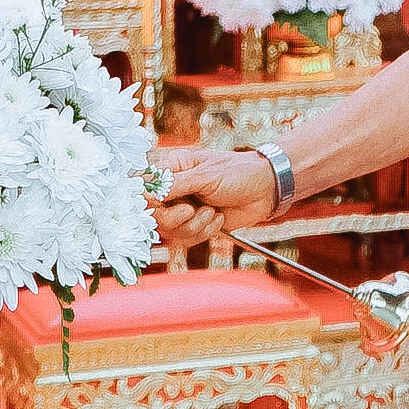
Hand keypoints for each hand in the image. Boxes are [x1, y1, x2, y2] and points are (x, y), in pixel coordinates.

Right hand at [152, 146, 277, 247]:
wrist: (266, 191)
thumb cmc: (238, 173)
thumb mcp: (206, 175)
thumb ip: (175, 185)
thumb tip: (147, 193)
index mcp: (171, 169)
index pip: (142, 189)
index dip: (147, 202)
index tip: (160, 206)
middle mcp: (173, 190)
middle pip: (153, 216)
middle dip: (174, 218)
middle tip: (192, 209)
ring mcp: (183, 209)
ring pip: (170, 231)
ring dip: (194, 225)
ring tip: (212, 212)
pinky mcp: (196, 225)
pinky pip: (187, 239)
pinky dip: (205, 232)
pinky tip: (219, 218)